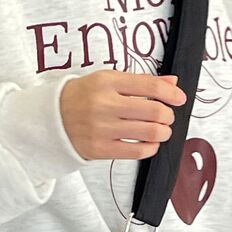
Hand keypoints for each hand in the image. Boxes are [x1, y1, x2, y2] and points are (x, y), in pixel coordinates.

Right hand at [60, 70, 186, 160]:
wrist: (52, 118)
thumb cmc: (83, 97)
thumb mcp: (108, 80)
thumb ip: (141, 81)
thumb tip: (173, 82)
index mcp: (107, 82)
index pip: (151, 86)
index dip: (172, 93)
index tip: (180, 98)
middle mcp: (104, 105)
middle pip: (154, 111)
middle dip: (168, 115)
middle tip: (167, 116)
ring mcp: (102, 129)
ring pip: (149, 132)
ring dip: (163, 132)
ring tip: (161, 130)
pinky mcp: (100, 149)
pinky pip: (136, 151)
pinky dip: (151, 148)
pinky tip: (150, 143)